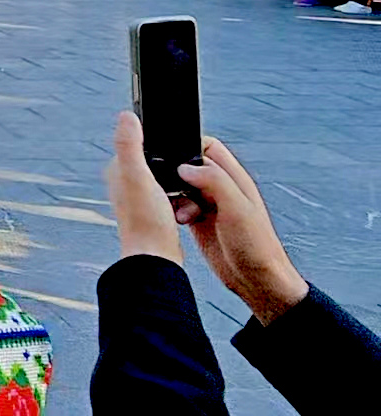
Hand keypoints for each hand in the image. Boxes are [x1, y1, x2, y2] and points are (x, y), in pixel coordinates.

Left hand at [105, 111, 182, 264]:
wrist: (156, 258)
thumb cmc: (146, 220)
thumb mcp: (138, 176)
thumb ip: (129, 145)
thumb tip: (126, 115)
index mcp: (118, 170)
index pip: (142, 143)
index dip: (163, 144)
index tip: (179, 151)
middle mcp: (125, 183)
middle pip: (160, 162)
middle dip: (177, 168)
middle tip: (185, 181)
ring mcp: (140, 198)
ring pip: (172, 180)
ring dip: (184, 186)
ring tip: (184, 199)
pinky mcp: (155, 212)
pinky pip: (177, 197)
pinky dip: (185, 201)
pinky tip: (186, 209)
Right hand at [174, 136, 310, 324]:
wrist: (258, 281)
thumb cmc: (258, 247)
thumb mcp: (238, 209)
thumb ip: (215, 182)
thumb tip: (186, 167)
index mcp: (235, 179)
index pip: (209, 147)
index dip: (190, 145)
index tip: (172, 154)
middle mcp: (222, 189)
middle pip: (190, 166)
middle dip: (175, 171)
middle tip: (169, 184)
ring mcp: (211, 205)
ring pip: (182, 186)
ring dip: (174, 194)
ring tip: (179, 209)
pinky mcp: (201, 221)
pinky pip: (180, 205)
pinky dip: (174, 209)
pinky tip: (178, 220)